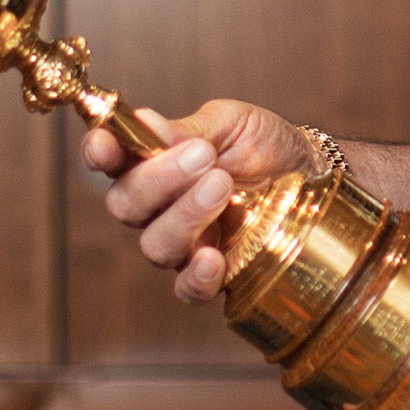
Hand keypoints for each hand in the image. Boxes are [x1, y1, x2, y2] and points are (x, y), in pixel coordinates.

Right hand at [84, 99, 310, 302]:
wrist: (309, 172)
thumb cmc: (263, 144)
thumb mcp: (231, 123)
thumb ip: (186, 129)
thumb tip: (143, 121)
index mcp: (153, 162)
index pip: (110, 161)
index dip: (99, 153)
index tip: (106, 145)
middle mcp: (158, 206)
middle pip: (126, 205)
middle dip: (158, 178)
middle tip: (202, 155)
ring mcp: (183, 243)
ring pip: (155, 244)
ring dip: (185, 214)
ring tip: (223, 184)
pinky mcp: (212, 274)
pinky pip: (187, 288)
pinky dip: (196, 276)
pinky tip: (214, 257)